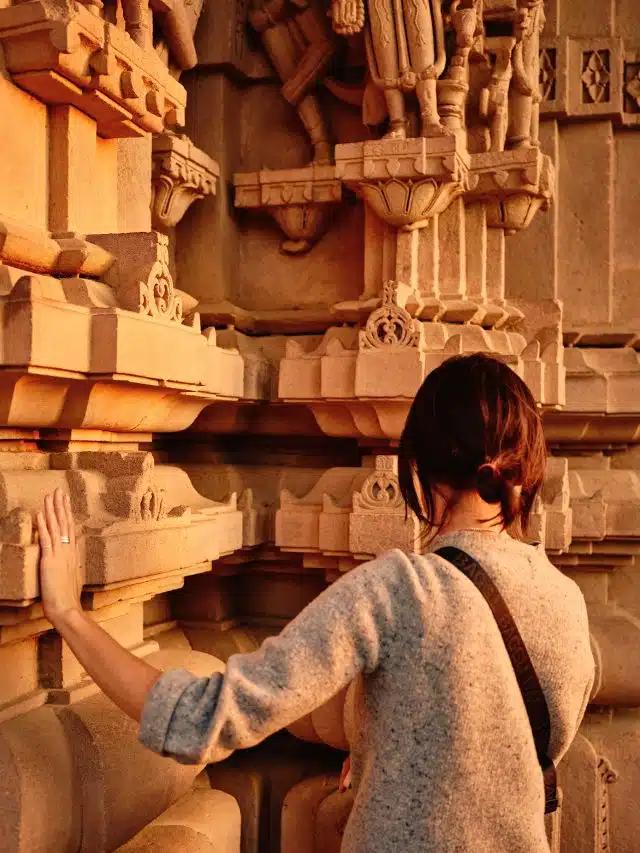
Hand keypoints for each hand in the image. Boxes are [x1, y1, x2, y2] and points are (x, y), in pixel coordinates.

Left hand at [37, 488, 81, 625]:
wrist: (67, 608)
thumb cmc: (69, 598)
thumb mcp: (72, 578)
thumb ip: (69, 566)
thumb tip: (68, 560)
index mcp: (73, 554)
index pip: (70, 528)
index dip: (67, 513)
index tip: (65, 500)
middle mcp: (68, 550)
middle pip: (64, 523)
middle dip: (61, 505)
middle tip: (58, 490)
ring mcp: (59, 554)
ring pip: (55, 527)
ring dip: (51, 510)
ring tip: (49, 496)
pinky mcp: (49, 560)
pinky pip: (46, 539)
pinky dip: (43, 525)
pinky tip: (40, 514)